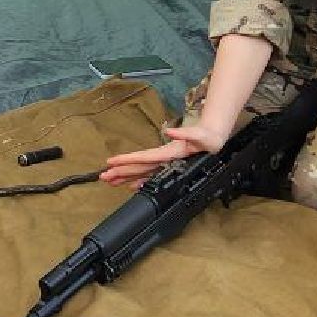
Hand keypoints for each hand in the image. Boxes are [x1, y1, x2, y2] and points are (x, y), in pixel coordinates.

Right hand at [101, 122, 229, 186]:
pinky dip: (139, 180)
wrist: (213, 136)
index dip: (127, 160)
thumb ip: (185, 134)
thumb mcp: (199, 135)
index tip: (111, 162)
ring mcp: (164, 162)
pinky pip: (150, 175)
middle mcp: (162, 157)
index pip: (143, 157)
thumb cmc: (207, 137)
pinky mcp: (169, 165)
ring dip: (125, 176)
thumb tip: (169, 131)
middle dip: (120, 171)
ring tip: (110, 181)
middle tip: (104, 176)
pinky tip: (131, 185)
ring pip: (141, 171)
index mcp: (166, 152)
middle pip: (137, 165)